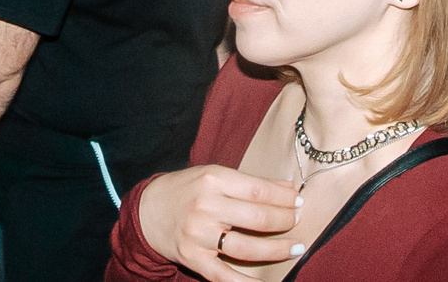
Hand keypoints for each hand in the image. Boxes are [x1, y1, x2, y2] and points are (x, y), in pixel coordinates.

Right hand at [133, 164, 302, 281]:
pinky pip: (225, 276)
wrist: (148, 211)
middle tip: (298, 221)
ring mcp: (199, 235)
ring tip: (295, 248)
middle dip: (285, 221)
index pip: (259, 190)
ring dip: (277, 250)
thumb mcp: (214, 175)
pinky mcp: (194, 259)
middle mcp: (206, 207)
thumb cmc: (186, 190)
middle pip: (257, 218)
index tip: (299, 200)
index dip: (284, 197)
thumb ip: (250, 182)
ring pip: (247, 248)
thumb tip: (288, 187)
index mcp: (213, 180)